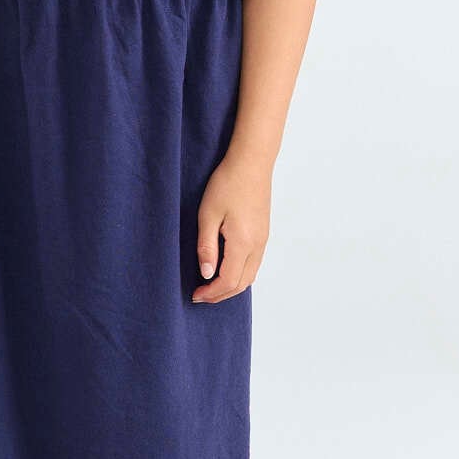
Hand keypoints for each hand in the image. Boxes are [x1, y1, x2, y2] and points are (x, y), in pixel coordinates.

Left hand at [192, 151, 270, 302]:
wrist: (251, 163)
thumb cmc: (227, 184)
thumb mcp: (208, 215)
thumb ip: (207, 247)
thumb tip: (207, 274)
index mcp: (243, 243)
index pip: (228, 281)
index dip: (212, 293)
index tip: (195, 294)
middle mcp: (257, 245)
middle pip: (242, 283)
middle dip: (221, 294)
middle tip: (201, 295)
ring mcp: (263, 239)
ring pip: (250, 275)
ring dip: (231, 285)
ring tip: (211, 285)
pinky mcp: (263, 233)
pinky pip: (254, 263)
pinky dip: (240, 274)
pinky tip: (226, 268)